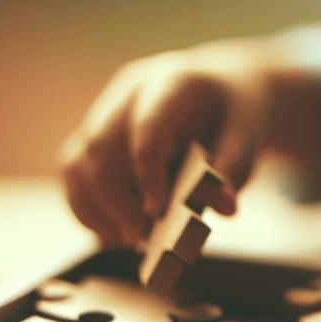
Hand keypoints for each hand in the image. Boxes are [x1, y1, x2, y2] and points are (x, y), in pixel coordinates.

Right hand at [56, 36, 302, 248]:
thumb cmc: (232, 109)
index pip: (147, 124)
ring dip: (96, 209)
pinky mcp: (92, 134)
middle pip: (101, 145)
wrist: (218, 89)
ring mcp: (106, 111)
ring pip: (77, 161)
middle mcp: (130, 92)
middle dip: (117, 201)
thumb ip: (236, 166)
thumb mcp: (248, 131)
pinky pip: (72, 173)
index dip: (147, 171)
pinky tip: (114, 232)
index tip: (158, 212)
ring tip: (130, 239)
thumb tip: (222, 205)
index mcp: (171, 82)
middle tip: (144, 238)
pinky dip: (86, 208)